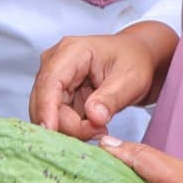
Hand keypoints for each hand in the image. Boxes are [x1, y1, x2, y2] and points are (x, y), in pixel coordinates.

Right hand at [30, 23, 175, 140]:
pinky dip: (74, 128)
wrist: (137, 58)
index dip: (47, 108)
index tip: (51, 130)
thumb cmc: (134, 61)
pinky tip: (94, 126)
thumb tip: (93, 116)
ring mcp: (55, 80)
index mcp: (71, 51)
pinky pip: (57, 118)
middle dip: (68, 124)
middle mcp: (55, 63)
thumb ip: (111, 99)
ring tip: (100, 127)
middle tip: (99, 131)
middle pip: (45, 101)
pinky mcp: (58, 94)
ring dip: (72, 128)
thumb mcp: (130, 79)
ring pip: (49, 113)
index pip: (50, 82)